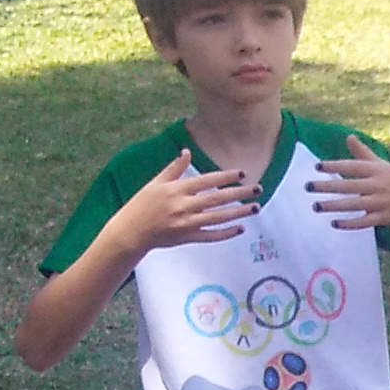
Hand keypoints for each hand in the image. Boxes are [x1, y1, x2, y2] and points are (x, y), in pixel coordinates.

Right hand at [104, 151, 258, 257]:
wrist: (131, 232)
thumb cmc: (142, 204)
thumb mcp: (156, 183)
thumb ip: (174, 168)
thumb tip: (187, 151)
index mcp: (176, 190)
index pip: (206, 181)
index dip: (225, 177)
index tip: (242, 173)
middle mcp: (183, 206)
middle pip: (217, 199)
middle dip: (239, 193)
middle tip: (258, 189)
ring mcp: (186, 223)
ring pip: (218, 218)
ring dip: (238, 213)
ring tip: (255, 207)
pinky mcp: (187, 238)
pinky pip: (210, 236)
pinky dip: (226, 233)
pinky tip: (240, 228)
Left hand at [305, 136, 389, 233]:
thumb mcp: (380, 164)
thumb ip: (362, 153)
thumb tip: (349, 136)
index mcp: (376, 170)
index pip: (352, 167)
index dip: (335, 166)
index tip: (317, 166)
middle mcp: (378, 185)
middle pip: (349, 186)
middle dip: (328, 187)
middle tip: (307, 186)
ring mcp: (381, 203)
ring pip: (354, 205)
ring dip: (334, 206)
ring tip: (315, 206)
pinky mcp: (383, 218)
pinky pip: (364, 222)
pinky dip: (349, 223)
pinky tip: (333, 223)